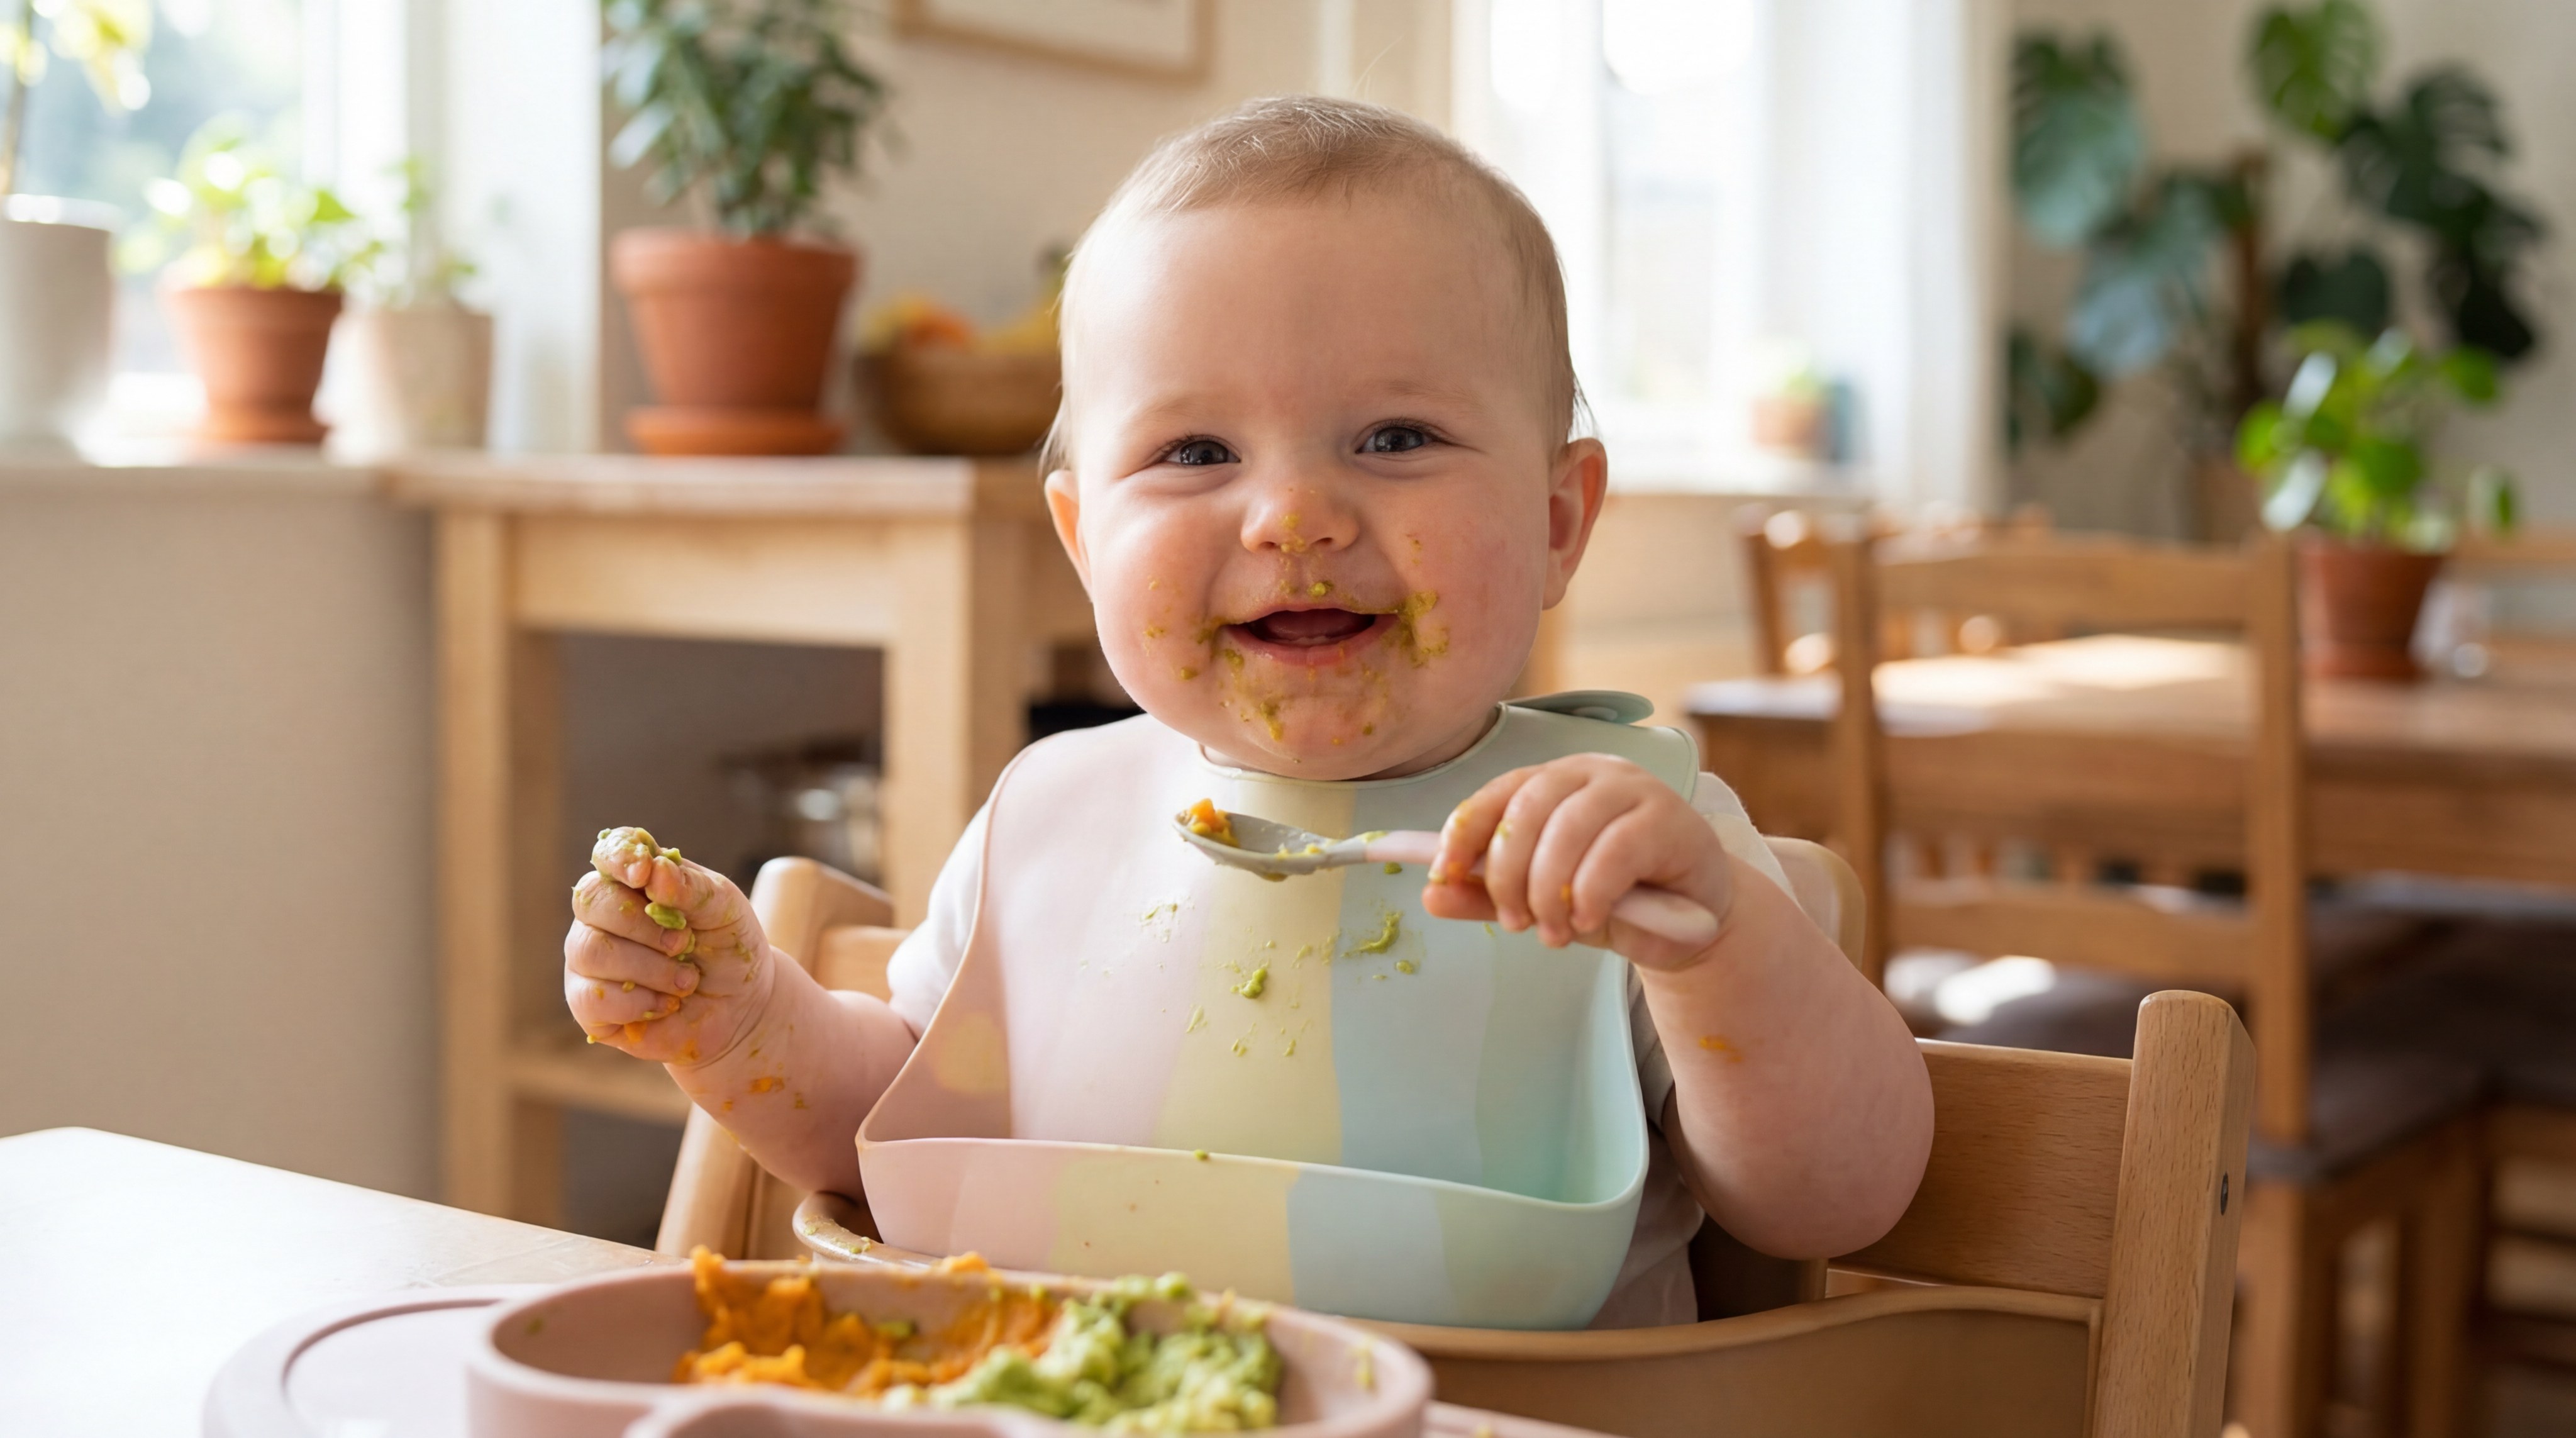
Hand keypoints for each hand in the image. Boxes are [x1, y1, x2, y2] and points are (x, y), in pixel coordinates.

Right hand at [563, 827, 775, 1065]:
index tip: (644, 874)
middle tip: (684, 942)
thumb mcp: (725, 910)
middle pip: (592, 901)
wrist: (740, 1005)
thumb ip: (691, 888)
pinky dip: (638, 1003)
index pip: (609, 851)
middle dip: (644, 925)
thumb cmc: (727, 946)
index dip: (619, 858)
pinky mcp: (587, 1004)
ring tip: (687, 980)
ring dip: (649, 968)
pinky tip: (666, 1004)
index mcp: (634, 879)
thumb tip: (654, 872)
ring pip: (590, 950)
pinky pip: (591, 998)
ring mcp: (588, 958)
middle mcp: (601, 914)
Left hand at [1423, 755, 1734, 971]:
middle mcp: (1591, 775)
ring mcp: (1634, 790)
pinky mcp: (1670, 819)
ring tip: (1553, 933)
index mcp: (1554, 782)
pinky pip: (1616, 850)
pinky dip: (1591, 891)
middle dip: (1508, 873)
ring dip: (1549, 889)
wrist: (1692, 924)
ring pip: (1570, 827)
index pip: (1497, 794)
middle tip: (1515, 923)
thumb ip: (1488, 897)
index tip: (1441, 875)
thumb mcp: (1542, 902)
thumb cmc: (1615, 901)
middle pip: (1528, 808)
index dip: (1463, 833)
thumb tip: (1431, 896)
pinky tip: (1587, 920)